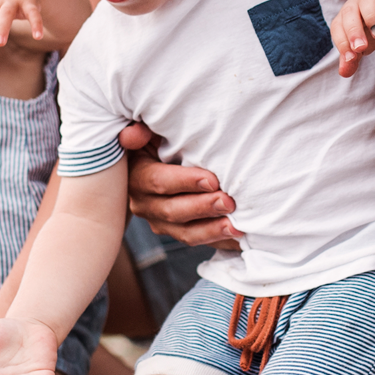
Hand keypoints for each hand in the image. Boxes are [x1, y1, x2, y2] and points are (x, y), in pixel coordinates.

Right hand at [120, 123, 242, 248]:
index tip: (212, 180)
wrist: (165, 161)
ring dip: (212, 231)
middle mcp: (144, 204)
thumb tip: (135, 134)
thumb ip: (140, 131)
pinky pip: (200, 242)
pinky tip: (239, 239)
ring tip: (236, 226)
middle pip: (173, 211)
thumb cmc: (161, 141)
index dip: (185, 182)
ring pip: (186, 233)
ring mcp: (160, 223)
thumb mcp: (150, 132)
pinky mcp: (177, 233)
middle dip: (203, 208)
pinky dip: (220, 242)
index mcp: (137, 177)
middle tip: (229, 202)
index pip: (158, 182)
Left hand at [330, 0, 374, 77]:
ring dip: (372, 18)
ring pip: (367, 2)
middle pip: (349, 14)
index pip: (337, 29)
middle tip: (361, 48)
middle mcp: (355, 4)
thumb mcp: (366, 45)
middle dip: (353, 31)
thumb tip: (344, 73)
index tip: (351, 58)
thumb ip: (354, 58)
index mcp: (344, 18)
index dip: (342, 43)